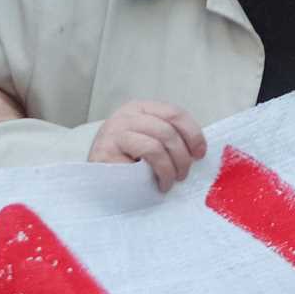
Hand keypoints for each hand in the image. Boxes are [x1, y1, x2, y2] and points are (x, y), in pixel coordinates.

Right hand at [88, 100, 206, 191]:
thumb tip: (198, 149)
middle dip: (182, 156)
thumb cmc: (127, 164)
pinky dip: (157, 172)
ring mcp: (115, 131)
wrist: (94, 182)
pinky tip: (156, 184)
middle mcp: (127, 116)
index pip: (174, 113)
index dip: (193, 133)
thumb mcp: (149, 143)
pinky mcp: (107, 150)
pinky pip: (143, 157)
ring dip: (169, 168)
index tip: (200, 154)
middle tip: (183, 175)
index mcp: (141, 109)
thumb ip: (168, 138)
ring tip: (168, 183)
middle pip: (168, 130)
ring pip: (157, 144)